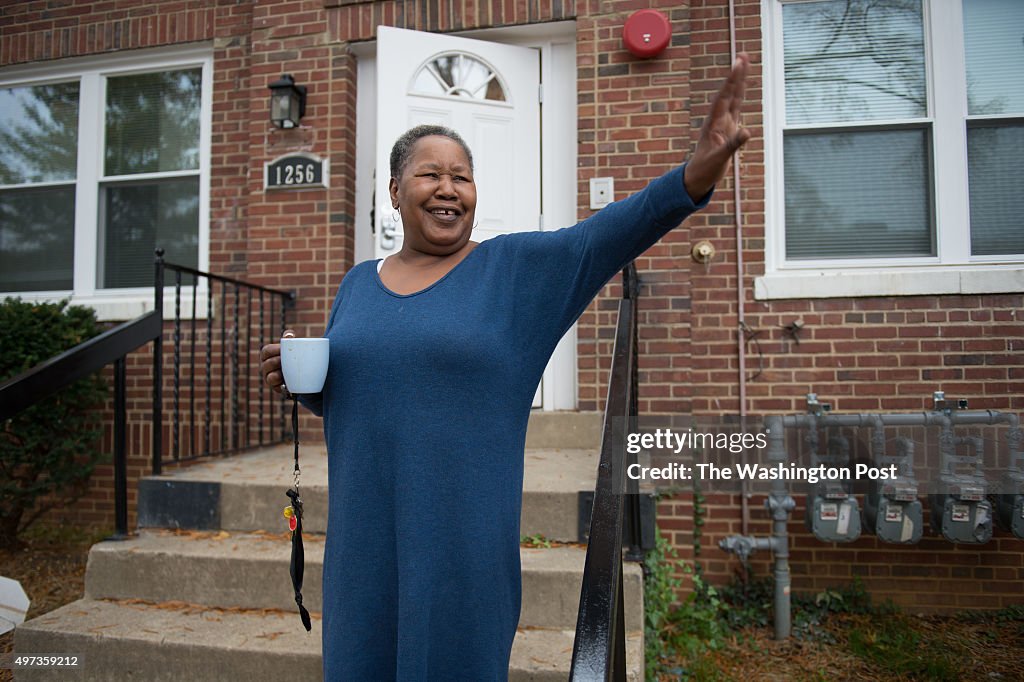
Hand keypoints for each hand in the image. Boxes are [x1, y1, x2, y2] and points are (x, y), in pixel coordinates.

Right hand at [260, 329, 294, 393]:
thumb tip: (289, 335)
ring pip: (270, 378)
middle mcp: (266, 367)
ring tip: (287, 372)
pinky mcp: (277, 388)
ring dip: (278, 375)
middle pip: (267, 364)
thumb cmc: (294, 357)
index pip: (266, 351)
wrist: (305, 373)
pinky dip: (282, 385)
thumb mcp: (292, 346)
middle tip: (286, 361)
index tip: (283, 349)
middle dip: (276, 362)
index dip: (274, 350)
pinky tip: (287, 382)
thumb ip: (290, 339)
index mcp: (268, 355)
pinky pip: (277, 388)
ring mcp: (270, 378)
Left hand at [684, 53, 750, 199]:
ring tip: (743, 64)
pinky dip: (740, 97)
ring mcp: (723, 123)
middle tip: (743, 55)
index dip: (732, 81)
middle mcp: (718, 120)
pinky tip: (742, 88)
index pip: (725, 97)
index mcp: (714, 123)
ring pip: (733, 98)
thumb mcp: (719, 159)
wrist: (697, 177)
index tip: (738, 64)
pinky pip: (736, 109)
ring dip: (738, 82)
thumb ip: (732, 145)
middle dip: (736, 75)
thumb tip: (747, 132)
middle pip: (729, 92)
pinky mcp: (728, 129)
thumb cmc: (705, 169)